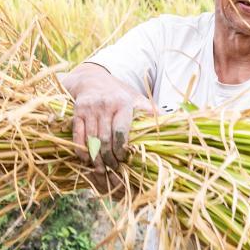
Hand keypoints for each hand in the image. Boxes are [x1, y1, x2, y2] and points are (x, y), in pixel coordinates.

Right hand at [58, 64, 153, 179]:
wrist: (92, 79)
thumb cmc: (118, 94)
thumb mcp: (136, 98)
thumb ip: (150, 111)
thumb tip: (172, 121)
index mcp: (123, 103)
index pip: (121, 130)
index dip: (121, 148)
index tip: (123, 159)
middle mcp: (105, 105)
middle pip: (105, 138)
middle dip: (109, 157)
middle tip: (113, 168)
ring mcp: (89, 109)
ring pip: (91, 139)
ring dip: (96, 157)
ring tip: (101, 170)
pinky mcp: (77, 112)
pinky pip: (78, 134)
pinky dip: (81, 149)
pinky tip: (87, 160)